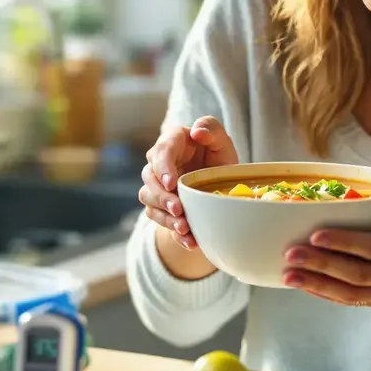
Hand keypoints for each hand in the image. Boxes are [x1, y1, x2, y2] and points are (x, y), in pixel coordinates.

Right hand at [138, 116, 238, 249]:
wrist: (218, 182)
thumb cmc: (216, 155)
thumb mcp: (221, 140)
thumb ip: (211, 129)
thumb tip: (196, 133)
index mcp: (171, 142)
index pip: (160, 152)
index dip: (163, 168)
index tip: (171, 184)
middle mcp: (158, 164)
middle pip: (149, 180)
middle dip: (162, 197)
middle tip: (179, 209)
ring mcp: (156, 186)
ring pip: (149, 201)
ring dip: (165, 216)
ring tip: (184, 228)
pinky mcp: (160, 206)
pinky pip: (159, 220)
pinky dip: (173, 232)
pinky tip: (189, 241)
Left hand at [282, 182, 370, 307]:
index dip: (345, 243)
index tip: (316, 234)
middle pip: (358, 274)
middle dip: (321, 265)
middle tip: (290, 253)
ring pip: (351, 293)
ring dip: (317, 285)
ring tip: (287, 275)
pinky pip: (353, 301)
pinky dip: (327, 294)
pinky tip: (305, 285)